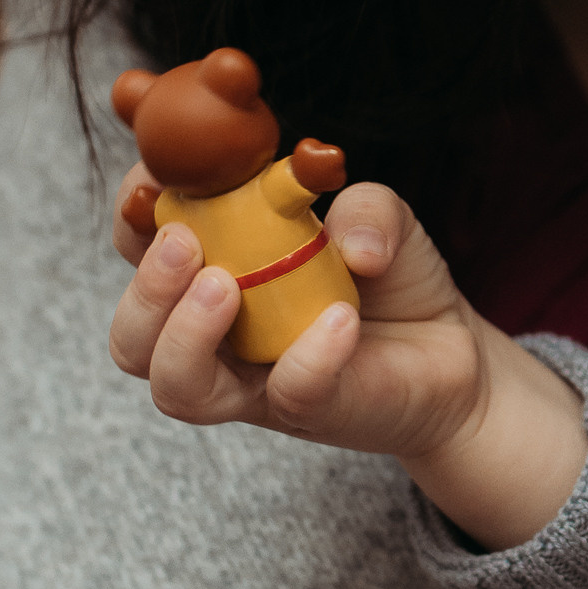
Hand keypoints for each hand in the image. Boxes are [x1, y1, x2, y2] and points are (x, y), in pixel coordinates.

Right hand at [106, 174, 586, 531]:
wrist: (454, 352)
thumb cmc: (393, 280)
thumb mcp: (383, 218)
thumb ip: (364, 207)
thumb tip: (349, 243)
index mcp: (214, 269)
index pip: (140, 247)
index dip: (133, 213)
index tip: (155, 178)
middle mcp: (217, 334)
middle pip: (133, 336)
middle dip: (145, 289)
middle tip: (183, 245)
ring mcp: (254, 380)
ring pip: (176, 385)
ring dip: (183, 334)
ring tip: (223, 286)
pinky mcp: (307, 410)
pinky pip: (288, 394)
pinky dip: (309, 356)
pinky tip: (341, 320)